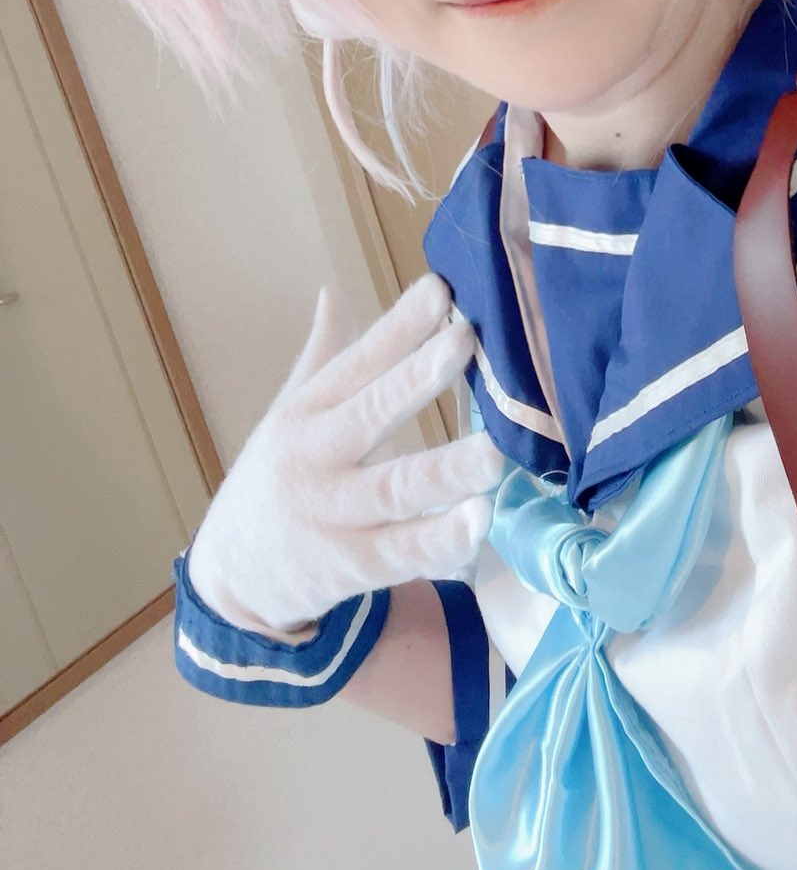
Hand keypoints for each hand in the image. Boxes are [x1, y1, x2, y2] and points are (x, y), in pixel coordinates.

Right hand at [187, 273, 504, 637]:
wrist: (230, 580)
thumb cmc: (277, 480)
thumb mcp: (288, 415)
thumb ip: (321, 356)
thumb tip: (332, 291)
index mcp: (306, 413)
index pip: (357, 362)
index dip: (398, 326)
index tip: (441, 289)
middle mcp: (316, 457)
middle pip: (371, 413)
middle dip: (417, 377)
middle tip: (465, 341)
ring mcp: (333, 515)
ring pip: (394, 490)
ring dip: (445, 471)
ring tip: (493, 453)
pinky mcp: (350, 567)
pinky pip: (402, 554)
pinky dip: (441, 541)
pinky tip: (478, 522)